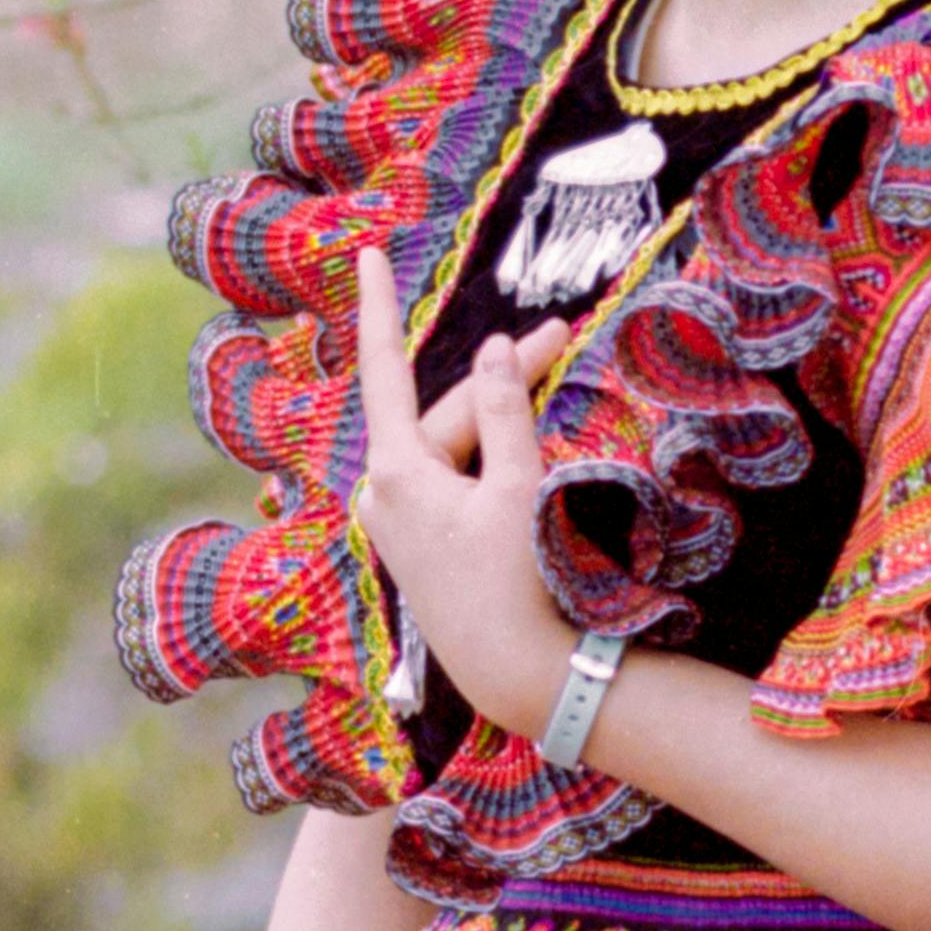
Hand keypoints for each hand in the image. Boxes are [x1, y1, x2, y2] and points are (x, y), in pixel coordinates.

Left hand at [347, 243, 570, 740]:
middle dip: (501, 376)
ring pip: (455, 448)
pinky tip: (526, 443)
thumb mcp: (519, 486)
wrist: (520, 676)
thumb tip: (490, 349)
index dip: (377, 307)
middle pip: (444, 413)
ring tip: (555, 377)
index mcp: (396, 473)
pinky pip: (454, 480)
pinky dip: (490, 456)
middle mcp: (385, 496)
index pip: (385, 370)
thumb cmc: (521, 582)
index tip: (367, 253)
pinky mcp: (423, 545)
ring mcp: (401, 524)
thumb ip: (502, 410)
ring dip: (500, 417)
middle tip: (563, 335)